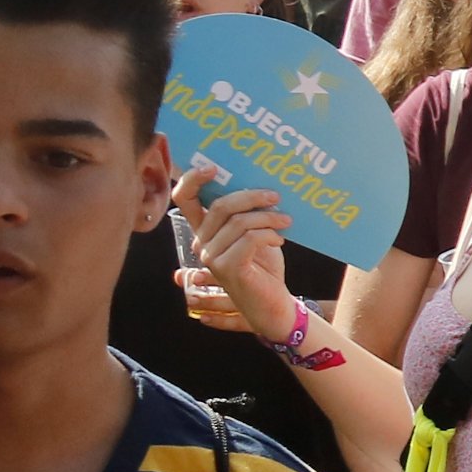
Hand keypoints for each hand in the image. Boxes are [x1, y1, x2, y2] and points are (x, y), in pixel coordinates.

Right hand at [171, 162, 296, 342]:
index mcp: (205, 231)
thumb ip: (248, 213)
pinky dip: (269, 235)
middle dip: (252, 197)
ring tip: (286, 221)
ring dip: (268, 217)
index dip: (193, 179)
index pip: (185, 199)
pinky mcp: (228, 268)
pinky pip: (249, 239)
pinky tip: (279, 241)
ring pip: (239, 222)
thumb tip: (261, 185)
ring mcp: (212, 257)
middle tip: (276, 197)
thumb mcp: (255, 234)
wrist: (273, 304)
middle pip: (220, 206)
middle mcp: (202, 243)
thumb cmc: (264, 268)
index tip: (213, 168)